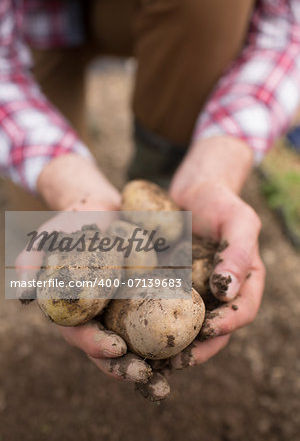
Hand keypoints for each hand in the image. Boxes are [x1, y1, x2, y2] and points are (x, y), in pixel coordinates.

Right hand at [16, 154, 158, 386]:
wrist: (105, 211)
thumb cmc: (74, 225)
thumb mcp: (52, 237)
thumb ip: (34, 260)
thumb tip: (21, 288)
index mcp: (77, 310)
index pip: (81, 336)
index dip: (95, 345)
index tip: (114, 348)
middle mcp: (103, 316)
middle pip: (114, 350)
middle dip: (129, 367)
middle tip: (149, 378)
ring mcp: (127, 310)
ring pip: (142, 342)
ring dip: (159, 360)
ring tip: (179, 368)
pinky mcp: (149, 298)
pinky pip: (163, 317)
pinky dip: (178, 330)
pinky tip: (199, 337)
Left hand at [167, 136, 265, 368]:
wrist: (192, 192)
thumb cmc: (220, 202)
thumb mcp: (238, 220)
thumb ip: (239, 252)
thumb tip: (228, 292)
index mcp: (244, 282)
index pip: (243, 311)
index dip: (228, 326)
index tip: (209, 332)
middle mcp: (220, 293)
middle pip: (214, 331)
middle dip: (197, 349)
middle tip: (175, 361)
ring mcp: (195, 292)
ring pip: (187, 326)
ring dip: (171, 345)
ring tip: (151, 357)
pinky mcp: (170, 286)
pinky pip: (162, 307)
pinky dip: (151, 322)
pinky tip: (133, 330)